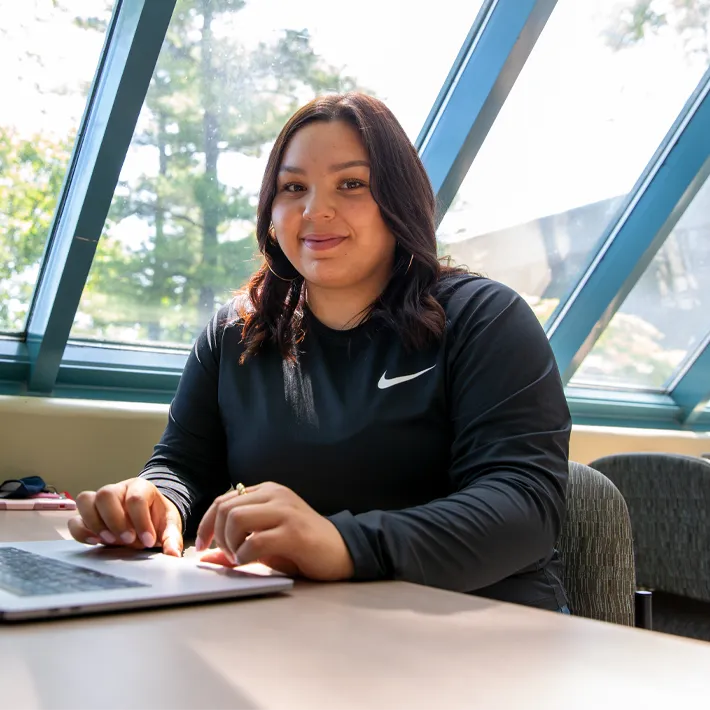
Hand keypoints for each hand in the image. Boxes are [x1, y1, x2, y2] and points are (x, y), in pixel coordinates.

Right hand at [68, 478, 182, 556]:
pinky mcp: (88, 516)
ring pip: (86, 500)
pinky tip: (95, 543)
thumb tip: (172, 554)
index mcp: (141, 487)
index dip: (141, 520)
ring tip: (109, 541)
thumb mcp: (170, 525)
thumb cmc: (157, 518)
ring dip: (95, 523)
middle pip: (106, 494)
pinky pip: (75, 519)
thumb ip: (172, 538)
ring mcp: (100, 501)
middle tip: (127, 540)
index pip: (135, 498)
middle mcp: (118, 490)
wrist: (148, 517)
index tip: (149, 541)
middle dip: (115, 520)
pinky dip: (81, 532)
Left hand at [195, 482, 353, 580]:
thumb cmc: (302, 546)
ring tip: (240, 557)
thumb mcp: (265, 541)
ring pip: (236, 519)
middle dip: (217, 536)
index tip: (202, 546)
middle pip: (226, 508)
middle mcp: (275, 495)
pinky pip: (254, 541)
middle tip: (228, 555)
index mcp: (267, 491)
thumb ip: (236, 543)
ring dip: (230, 544)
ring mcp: (285, 511)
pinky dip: (244, 555)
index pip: (224, 500)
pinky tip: (251, 561)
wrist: (343, 550)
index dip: (206, 524)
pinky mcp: (294, 532)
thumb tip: (203, 557)